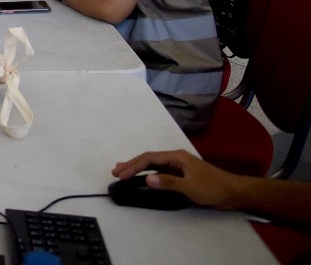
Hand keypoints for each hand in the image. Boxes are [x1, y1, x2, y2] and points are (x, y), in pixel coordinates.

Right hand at [112, 150, 243, 209]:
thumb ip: (169, 183)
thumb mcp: (191, 187)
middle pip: (149, 158)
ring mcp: (179, 165)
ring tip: (122, 170)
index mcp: (176, 157)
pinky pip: (160, 170)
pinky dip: (148, 172)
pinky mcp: (181, 173)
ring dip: (138, 167)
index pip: (150, 158)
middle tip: (115, 171)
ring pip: (153, 164)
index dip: (133, 166)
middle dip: (131, 164)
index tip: (120, 174)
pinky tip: (143, 176)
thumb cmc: (213, 188)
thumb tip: (147, 179)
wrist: (234, 192)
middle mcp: (176, 158)